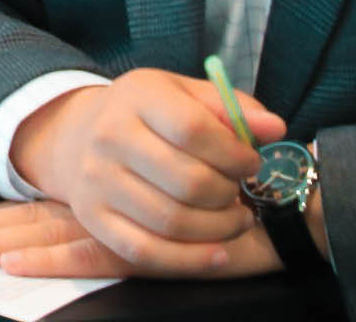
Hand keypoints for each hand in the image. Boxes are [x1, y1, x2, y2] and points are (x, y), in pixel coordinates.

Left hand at [0, 198, 279, 280]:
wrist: (274, 198)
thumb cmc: (217, 180)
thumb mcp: (160, 187)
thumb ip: (121, 197)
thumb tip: (69, 207)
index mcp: (98, 189)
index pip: (32, 205)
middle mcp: (100, 201)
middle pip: (25, 220)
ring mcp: (118, 221)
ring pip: (45, 234)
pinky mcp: (144, 245)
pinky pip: (91, 255)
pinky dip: (52, 262)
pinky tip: (17, 267)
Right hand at [3, 68, 284, 274]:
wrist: (81, 135)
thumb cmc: (150, 115)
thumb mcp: (187, 95)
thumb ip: (234, 109)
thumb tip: (274, 129)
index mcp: (137, 96)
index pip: (194, 129)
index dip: (235, 154)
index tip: (252, 163)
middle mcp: (109, 136)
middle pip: (188, 181)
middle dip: (229, 194)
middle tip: (240, 193)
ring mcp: (96, 180)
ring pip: (172, 221)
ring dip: (218, 229)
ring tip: (235, 220)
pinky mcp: (92, 217)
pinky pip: (146, 252)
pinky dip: (189, 260)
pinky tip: (218, 252)